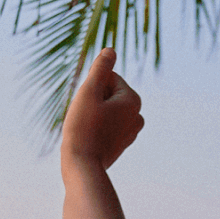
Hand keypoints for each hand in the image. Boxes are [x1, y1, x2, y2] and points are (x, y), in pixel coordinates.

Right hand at [61, 49, 144, 174]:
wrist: (82, 168)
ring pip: (105, 110)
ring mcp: (130, 132)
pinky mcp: (120, 145)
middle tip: (85, 120)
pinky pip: (104, 126)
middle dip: (92, 101)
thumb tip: (110, 50)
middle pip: (107, 94)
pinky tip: (90, 141)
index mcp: (133, 100)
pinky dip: (95, 129)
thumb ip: (100, 68)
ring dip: (92, 114)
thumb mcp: (89, 92)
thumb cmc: (83, 129)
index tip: (87, 106)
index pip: (106, 78)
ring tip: (87, 131)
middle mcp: (137, 115)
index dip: (90, 88)